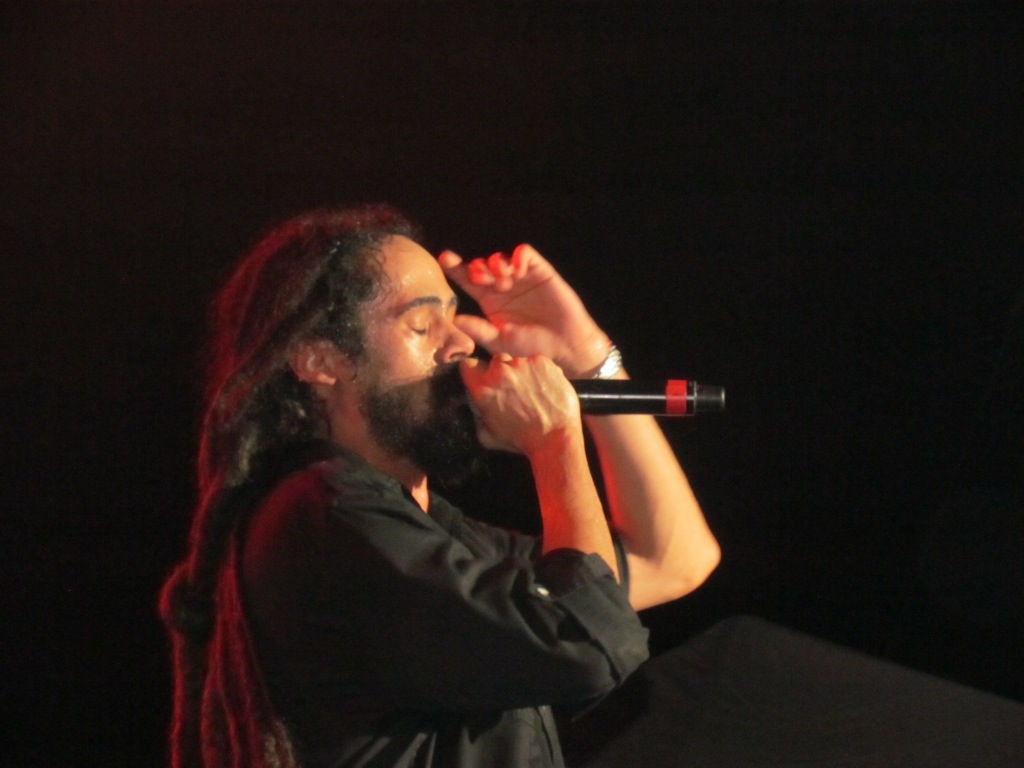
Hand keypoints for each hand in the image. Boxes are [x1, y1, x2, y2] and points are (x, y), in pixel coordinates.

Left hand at [439, 244, 610, 377]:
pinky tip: (517, 269)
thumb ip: (478, 330)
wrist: (564, 347)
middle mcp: (502, 286)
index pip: (467, 281)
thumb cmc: (532, 348)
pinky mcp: (540, 271)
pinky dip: (518, 256)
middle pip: (481, 266)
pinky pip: (525, 254)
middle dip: (476, 267)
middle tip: (479, 278)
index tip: (444, 259)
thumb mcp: (499, 342)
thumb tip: (453, 321)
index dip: (455, 268)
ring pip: (500, 258)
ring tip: (502, 279)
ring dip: (496, 264)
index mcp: (489, 301)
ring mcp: (520, 277)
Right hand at [459, 354, 581, 456]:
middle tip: (512, 389)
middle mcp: (501, 372)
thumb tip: (474, 402)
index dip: (475, 372)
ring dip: (522, 372)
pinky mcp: (543, 362)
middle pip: (496, 361)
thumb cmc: (522, 440)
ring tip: (532, 392)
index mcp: (483, 389)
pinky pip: (536, 362)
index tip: (482, 378)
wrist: (556, 438)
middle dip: (501, 373)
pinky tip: (544, 389)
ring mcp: (523, 364)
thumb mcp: (487, 436)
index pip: (468, 365)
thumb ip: (476, 415)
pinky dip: (539, 372)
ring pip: (518, 361)